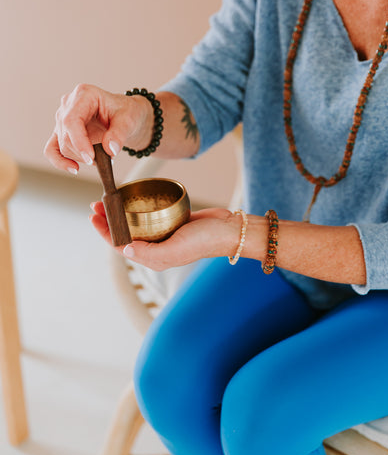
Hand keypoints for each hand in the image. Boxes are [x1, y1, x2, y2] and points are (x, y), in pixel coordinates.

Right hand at [44, 84, 152, 172]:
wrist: (125, 117)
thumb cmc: (126, 112)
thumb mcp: (129, 120)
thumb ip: (120, 133)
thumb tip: (110, 149)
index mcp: (84, 94)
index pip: (71, 120)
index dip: (78, 141)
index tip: (90, 158)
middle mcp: (69, 105)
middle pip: (66, 135)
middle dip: (83, 152)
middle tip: (104, 158)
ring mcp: (63, 118)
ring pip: (62, 145)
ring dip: (81, 157)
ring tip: (101, 156)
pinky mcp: (61, 132)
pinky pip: (52, 149)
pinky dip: (60, 161)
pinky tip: (74, 168)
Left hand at [90, 202, 237, 269]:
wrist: (227, 230)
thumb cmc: (203, 242)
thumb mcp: (174, 249)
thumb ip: (149, 252)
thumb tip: (124, 248)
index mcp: (152, 257)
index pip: (121, 245)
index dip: (105, 232)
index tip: (94, 216)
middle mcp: (155, 247)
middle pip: (124, 232)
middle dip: (108, 220)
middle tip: (97, 204)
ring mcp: (163, 233)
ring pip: (135, 222)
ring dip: (120, 212)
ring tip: (109, 199)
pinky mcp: (172, 220)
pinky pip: (150, 214)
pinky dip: (138, 206)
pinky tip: (133, 197)